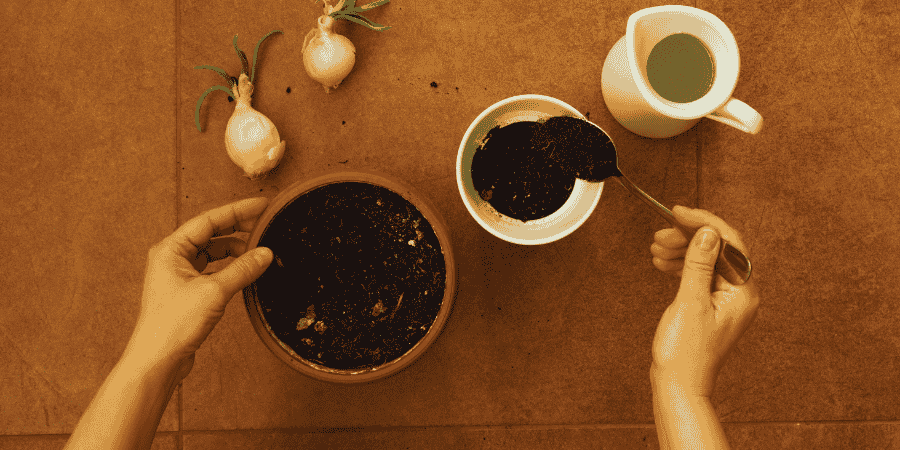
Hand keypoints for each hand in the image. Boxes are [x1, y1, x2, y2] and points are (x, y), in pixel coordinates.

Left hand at [127, 198, 273, 379]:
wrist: (158, 360)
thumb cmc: (174, 324)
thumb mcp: (215, 291)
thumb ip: (243, 269)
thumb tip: (266, 253)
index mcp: (171, 249)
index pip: (209, 221)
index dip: (237, 211)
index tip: (261, 206)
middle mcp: (172, 258)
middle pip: (210, 234)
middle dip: (238, 229)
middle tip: (265, 225)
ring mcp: (178, 275)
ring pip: (212, 253)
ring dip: (235, 250)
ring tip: (259, 251)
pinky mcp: (187, 292)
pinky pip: (212, 270)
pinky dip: (230, 268)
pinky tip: (246, 271)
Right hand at [649, 206, 759, 397]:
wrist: (678, 384)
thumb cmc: (687, 353)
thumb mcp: (690, 302)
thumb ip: (699, 264)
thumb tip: (707, 232)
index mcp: (743, 292)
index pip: (729, 243)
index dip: (703, 222)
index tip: (679, 212)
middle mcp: (739, 294)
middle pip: (717, 249)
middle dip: (688, 237)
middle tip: (662, 234)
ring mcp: (725, 300)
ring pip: (705, 260)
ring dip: (681, 250)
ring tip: (657, 248)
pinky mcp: (710, 305)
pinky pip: (699, 274)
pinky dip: (681, 265)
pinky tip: (663, 263)